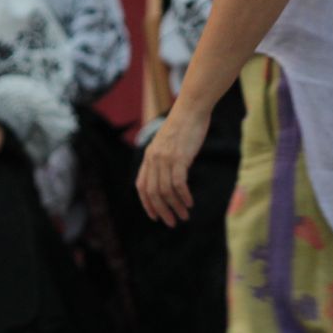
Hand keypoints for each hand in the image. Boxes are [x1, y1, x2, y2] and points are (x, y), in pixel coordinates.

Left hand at [136, 102, 211, 226]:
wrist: (191, 110)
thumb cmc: (183, 126)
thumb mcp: (167, 145)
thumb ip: (164, 160)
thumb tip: (169, 177)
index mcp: (148, 157)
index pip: (141, 186)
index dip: (147, 204)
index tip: (155, 216)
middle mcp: (153, 160)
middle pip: (152, 192)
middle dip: (161, 210)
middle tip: (171, 222)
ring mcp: (165, 159)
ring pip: (165, 191)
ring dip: (175, 206)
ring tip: (184, 216)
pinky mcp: (179, 158)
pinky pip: (178, 183)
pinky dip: (183, 196)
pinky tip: (189, 203)